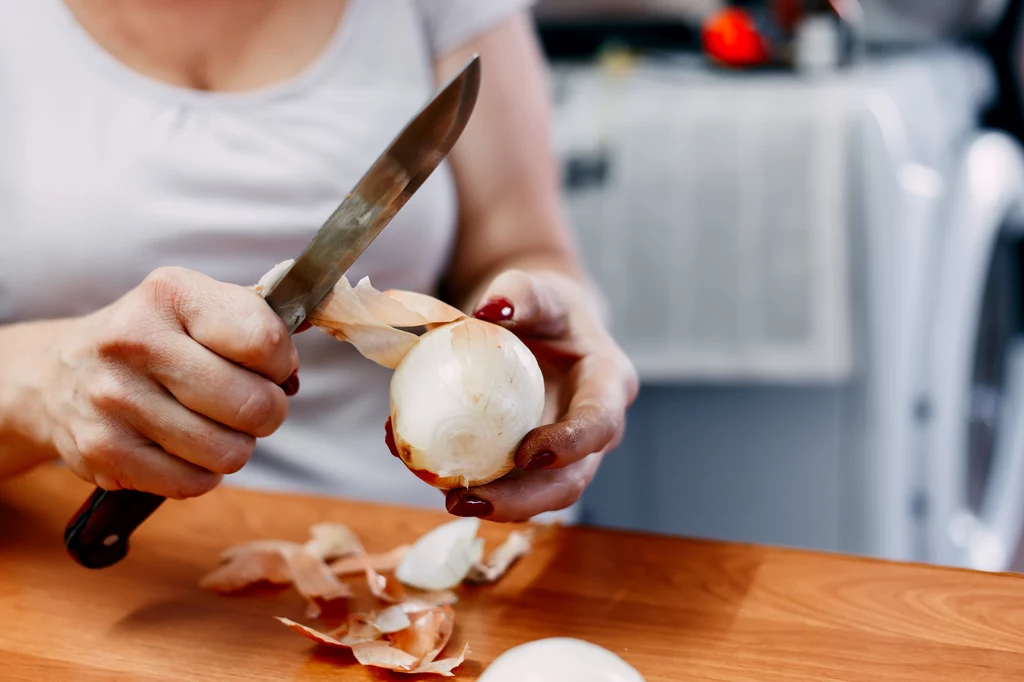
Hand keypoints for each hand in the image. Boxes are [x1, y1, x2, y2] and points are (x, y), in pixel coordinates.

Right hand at [43, 267, 297, 498]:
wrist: (59, 374)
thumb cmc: (155, 339)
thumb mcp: (198, 305)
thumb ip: (258, 316)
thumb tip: (313, 323)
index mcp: (172, 294)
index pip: (264, 341)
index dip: (282, 363)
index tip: (271, 366)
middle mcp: (135, 341)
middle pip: (252, 404)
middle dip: (267, 412)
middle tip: (250, 404)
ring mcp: (115, 399)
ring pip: (228, 452)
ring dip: (235, 445)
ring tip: (214, 425)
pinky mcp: (103, 451)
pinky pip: (194, 483)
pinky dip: (202, 473)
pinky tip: (184, 448)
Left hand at [430, 269, 637, 522]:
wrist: (541, 326)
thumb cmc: (544, 306)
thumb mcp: (536, 289)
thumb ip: (519, 293)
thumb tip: (490, 311)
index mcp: (608, 384)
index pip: (600, 423)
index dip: (570, 445)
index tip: (527, 454)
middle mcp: (595, 430)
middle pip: (571, 480)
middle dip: (523, 500)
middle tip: (469, 499)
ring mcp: (567, 454)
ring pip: (540, 494)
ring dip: (497, 505)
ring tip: (449, 500)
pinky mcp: (534, 466)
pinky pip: (509, 483)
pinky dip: (472, 483)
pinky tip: (428, 472)